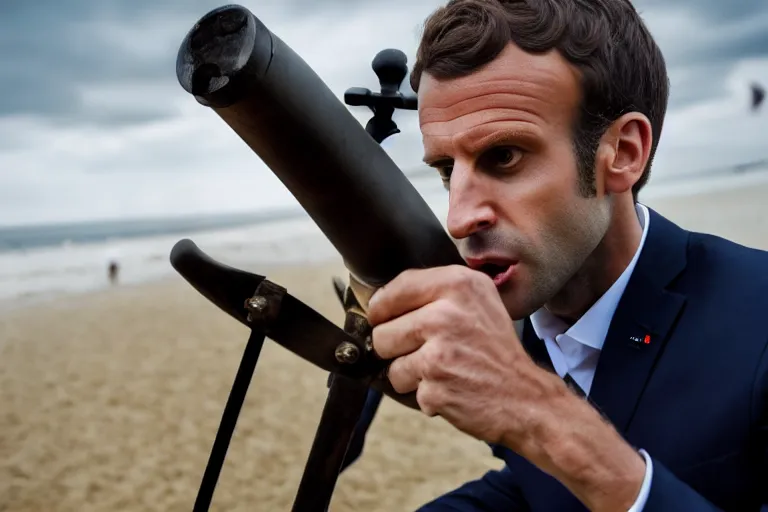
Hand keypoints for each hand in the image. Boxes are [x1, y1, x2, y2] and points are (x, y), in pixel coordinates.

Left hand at [367, 264, 557, 447]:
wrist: (526, 398)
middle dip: (396, 345)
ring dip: (408, 371)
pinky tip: (450, 387)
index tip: (386, 318)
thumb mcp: (478, 302)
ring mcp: (439, 352)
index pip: (396, 288)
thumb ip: (436, 293)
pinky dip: (423, 392)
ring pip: (389, 360)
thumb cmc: (496, 350)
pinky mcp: (434, 386)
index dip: (383, 307)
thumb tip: (379, 299)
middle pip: (382, 329)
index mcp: (459, 285)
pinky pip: (404, 387)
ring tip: (441, 369)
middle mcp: (446, 314)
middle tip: (429, 351)